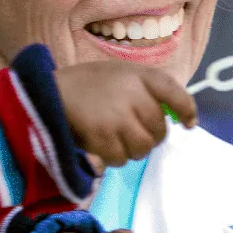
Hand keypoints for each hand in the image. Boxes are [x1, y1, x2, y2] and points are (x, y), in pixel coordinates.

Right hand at [56, 61, 195, 166]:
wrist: (44, 93)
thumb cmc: (84, 83)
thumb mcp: (117, 74)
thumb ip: (146, 89)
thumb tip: (179, 118)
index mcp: (137, 75)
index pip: (174, 93)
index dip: (186, 111)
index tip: (188, 124)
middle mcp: (132, 95)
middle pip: (159, 130)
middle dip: (149, 136)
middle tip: (132, 133)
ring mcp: (117, 118)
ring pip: (143, 148)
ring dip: (132, 150)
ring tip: (115, 140)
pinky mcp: (102, 137)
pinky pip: (121, 159)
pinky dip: (114, 158)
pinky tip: (101, 146)